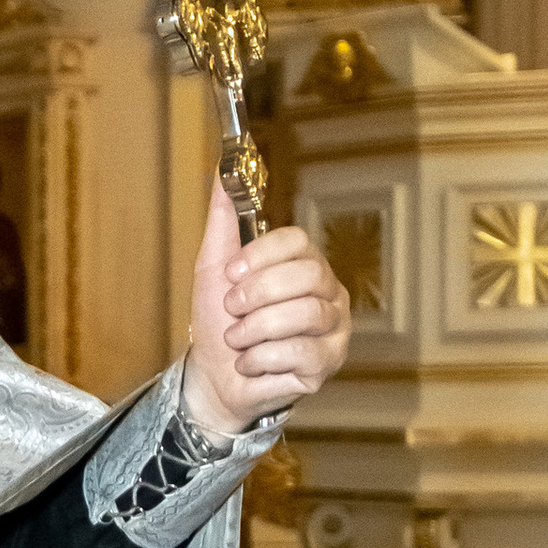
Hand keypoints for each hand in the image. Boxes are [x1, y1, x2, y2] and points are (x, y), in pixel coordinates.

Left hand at [184, 184, 350, 436]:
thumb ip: (224, 219)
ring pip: (303, 314)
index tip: (230, 274)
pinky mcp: (329, 362)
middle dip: (256, 296)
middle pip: (305, 275)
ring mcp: (334, 327)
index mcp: (303, 263)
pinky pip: (301, 352)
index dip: (261, 256)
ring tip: (239, 340)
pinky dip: (262, 359)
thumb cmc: (218, 321)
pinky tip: (252, 362)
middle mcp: (328, 291)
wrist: (214, 376)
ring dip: (255, 331)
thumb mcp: (213, 266)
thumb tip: (221, 171)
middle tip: (232, 311)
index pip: (298, 241)